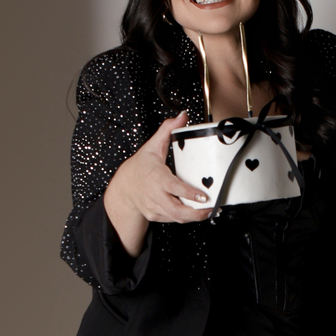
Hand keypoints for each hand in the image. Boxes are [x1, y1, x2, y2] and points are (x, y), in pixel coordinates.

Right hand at [103, 111, 212, 257]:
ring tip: (209, 211)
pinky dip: (185, 217)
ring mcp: (155, 208)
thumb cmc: (140, 167)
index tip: (203, 196)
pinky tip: (196, 212)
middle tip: (211, 208)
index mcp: (156, 178)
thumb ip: (168, 130)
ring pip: (177, 218)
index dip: (189, 194)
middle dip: (196, 213)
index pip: (174, 188)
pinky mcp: (156, 216)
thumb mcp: (152, 146)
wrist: (124, 187)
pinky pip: (173, 219)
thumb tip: (182, 116)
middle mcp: (155, 195)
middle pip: (177, 211)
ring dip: (194, 217)